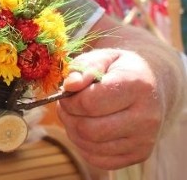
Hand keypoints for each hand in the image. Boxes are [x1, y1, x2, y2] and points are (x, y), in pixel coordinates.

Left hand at [57, 48, 161, 169]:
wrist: (151, 87)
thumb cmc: (120, 71)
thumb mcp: (103, 57)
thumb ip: (83, 67)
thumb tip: (69, 85)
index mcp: (137, 86)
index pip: (90, 103)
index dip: (69, 99)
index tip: (67, 91)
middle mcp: (146, 116)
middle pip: (88, 129)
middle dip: (68, 116)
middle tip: (67, 105)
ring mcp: (144, 139)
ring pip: (90, 145)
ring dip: (73, 130)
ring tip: (77, 114)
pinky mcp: (140, 155)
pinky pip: (98, 160)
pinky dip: (84, 146)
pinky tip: (88, 128)